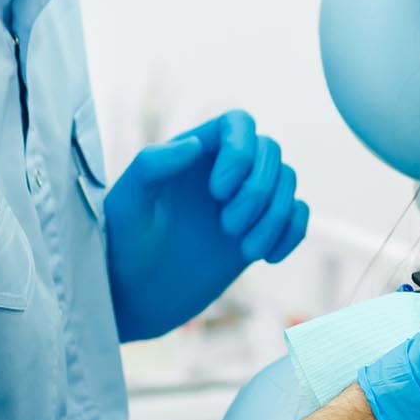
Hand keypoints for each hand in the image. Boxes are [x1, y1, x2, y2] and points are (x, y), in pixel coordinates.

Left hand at [106, 110, 308, 341]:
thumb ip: (152, 165)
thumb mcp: (126, 203)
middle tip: (226, 228)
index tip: (218, 191)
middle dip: (258, 191)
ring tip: (246, 250)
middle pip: (270, 151)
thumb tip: (196, 144)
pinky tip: (267, 258)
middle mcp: (223, 170)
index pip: (239, 123)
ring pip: (288, 181)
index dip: (241, 150)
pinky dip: (292, 232)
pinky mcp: (258, 231)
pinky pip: (297, 215)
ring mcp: (244, 201)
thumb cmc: (122, 245)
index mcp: (193, 152)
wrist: (133, 297)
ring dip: (275, 215)